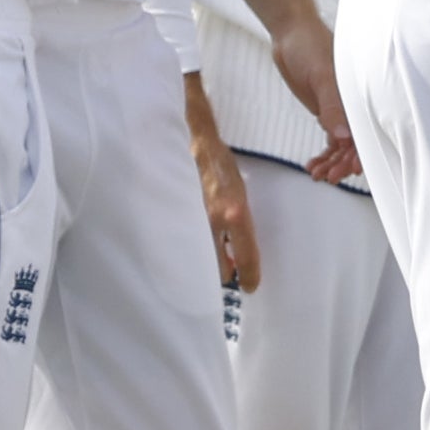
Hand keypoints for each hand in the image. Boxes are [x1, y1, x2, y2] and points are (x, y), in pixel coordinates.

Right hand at [184, 75, 259, 289]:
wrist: (194, 143)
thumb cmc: (222, 166)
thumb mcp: (241, 190)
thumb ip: (240, 220)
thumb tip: (236, 248)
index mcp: (235, 212)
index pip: (245, 255)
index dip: (250, 275)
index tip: (250, 286)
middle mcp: (215, 219)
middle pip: (219, 269)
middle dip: (225, 275)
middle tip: (229, 273)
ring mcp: (194, 219)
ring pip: (202, 260)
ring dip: (207, 263)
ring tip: (212, 259)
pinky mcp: (178, 216)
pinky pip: (186, 245)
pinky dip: (191, 251)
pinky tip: (194, 247)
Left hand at [270, 17, 359, 182]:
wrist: (290, 35)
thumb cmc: (309, 46)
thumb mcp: (321, 76)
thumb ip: (332, 107)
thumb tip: (344, 137)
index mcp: (360, 94)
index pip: (368, 129)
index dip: (362, 152)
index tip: (353, 170)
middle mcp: (354, 104)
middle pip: (356, 140)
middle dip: (344, 162)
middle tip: (330, 176)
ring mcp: (341, 108)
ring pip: (343, 143)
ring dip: (332, 161)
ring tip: (318, 174)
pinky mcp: (327, 110)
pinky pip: (331, 137)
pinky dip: (324, 153)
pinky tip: (313, 165)